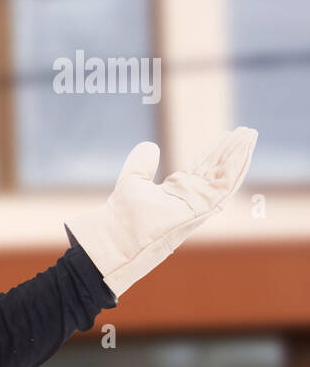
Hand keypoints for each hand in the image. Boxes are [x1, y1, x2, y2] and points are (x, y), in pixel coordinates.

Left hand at [64, 127, 257, 300]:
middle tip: (246, 130)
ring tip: (250, 134)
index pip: (201, 168)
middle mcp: (191, 199)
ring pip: (225, 176)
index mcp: (178, 192)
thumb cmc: (121, 216)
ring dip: (239, 155)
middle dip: (231, 150)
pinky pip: (224, 185)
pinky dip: (235, 166)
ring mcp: (198, 205)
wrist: (117, 236)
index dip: (214, 151)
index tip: (226, 134)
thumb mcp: (133, 180)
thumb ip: (142, 163)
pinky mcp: (201, 209)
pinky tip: (243, 149)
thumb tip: (150, 145)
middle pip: (216, 170)